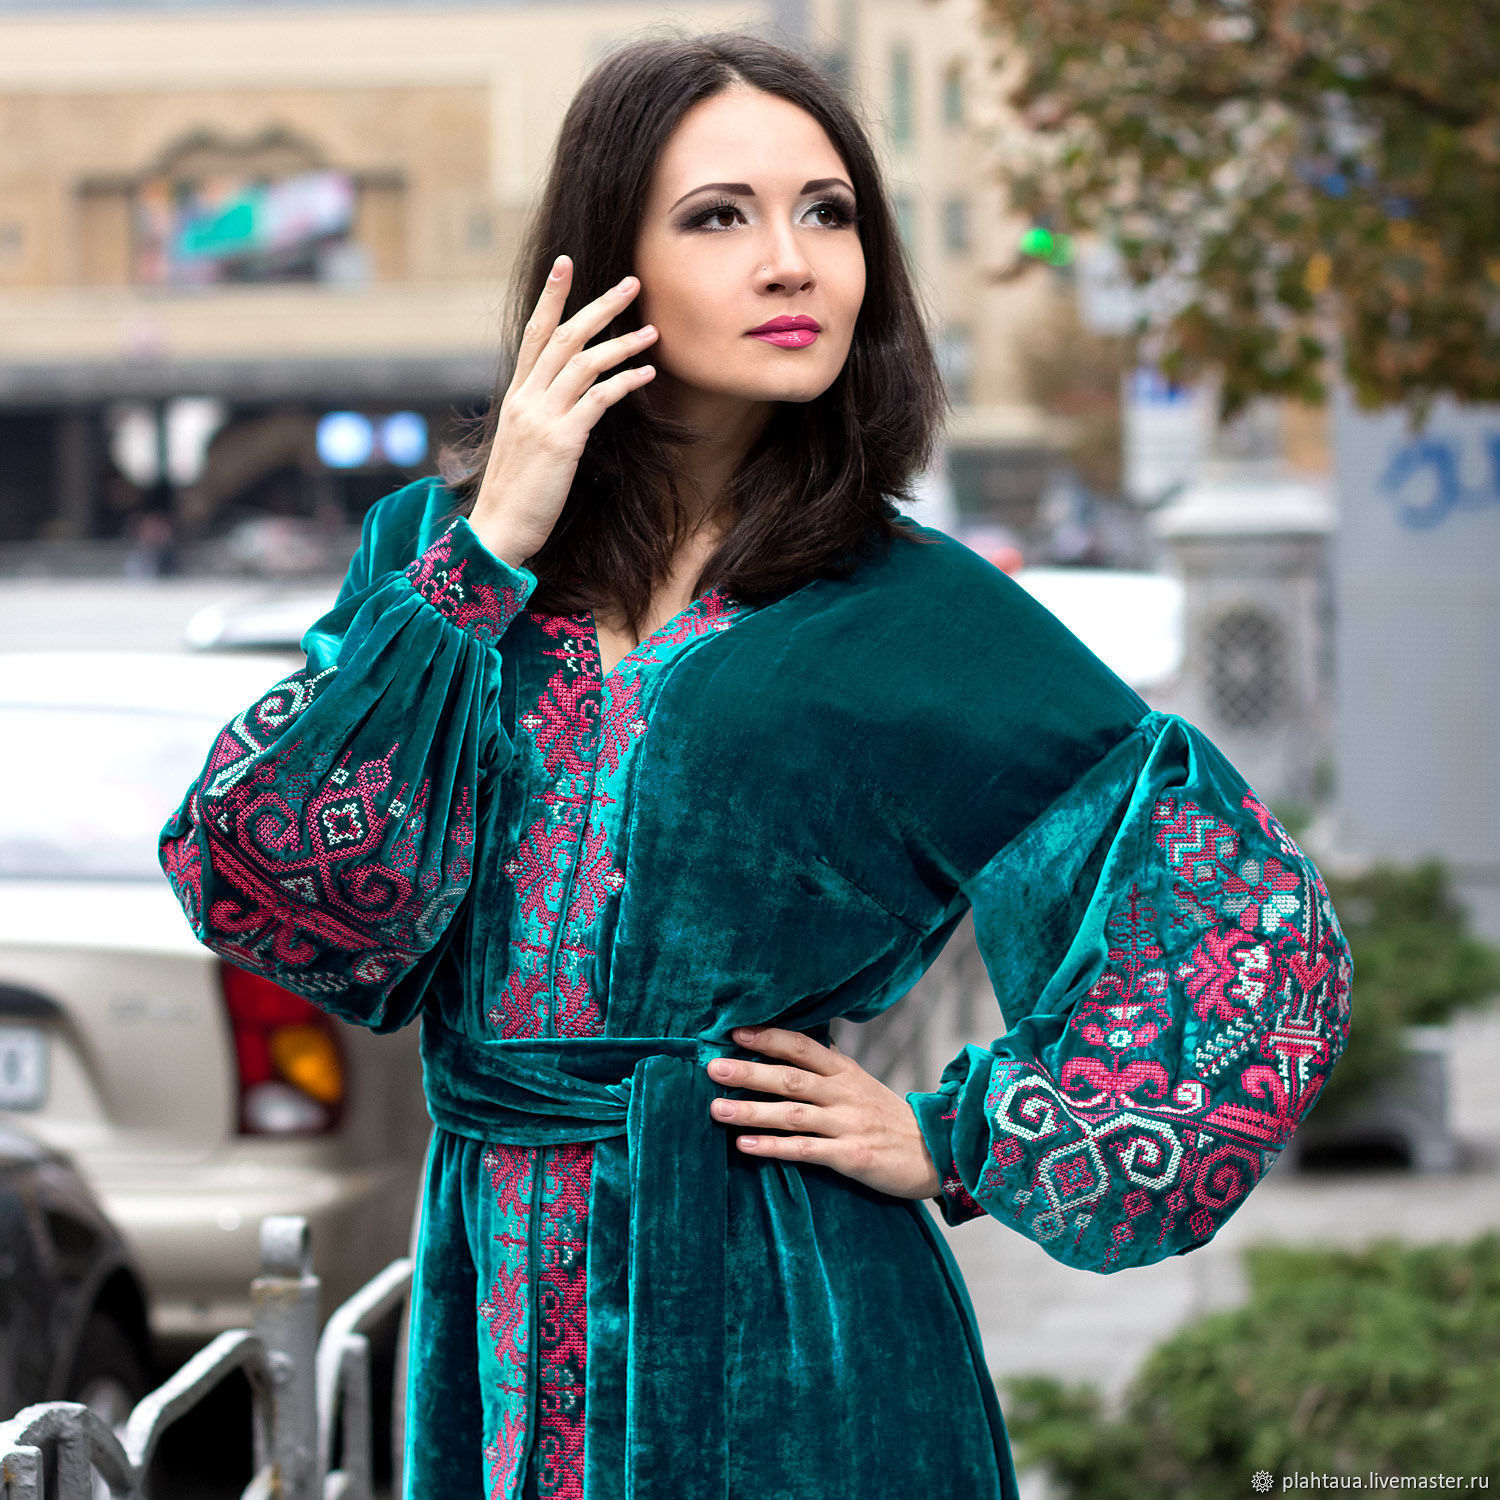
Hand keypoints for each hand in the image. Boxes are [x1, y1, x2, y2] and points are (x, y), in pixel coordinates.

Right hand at [469, 255, 658, 566]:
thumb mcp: (523, 446)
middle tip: (631, 283)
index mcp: (515, 396)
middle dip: (599, 306)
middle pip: (563, 336)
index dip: (551, 297)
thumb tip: (567, 403)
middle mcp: (526, 399)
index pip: (533, 334)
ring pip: (583, 362)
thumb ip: (540, 417)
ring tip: (652, 331)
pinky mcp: (562, 440)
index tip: (566, 264)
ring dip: (622, 342)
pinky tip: (646, 373)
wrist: (497, 529)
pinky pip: (598, 398)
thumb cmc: (514, 495)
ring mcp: (542, 417)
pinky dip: (624, 381)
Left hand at [705, 1026, 942, 1200]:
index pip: (802, 1047)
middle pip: (790, 1078)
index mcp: (845, 1071)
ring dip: (751, 1112)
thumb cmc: (889, 1117)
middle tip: (712, 1069)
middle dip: (749, 1072)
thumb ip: (830, 1064)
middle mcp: (843, 1093)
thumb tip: (801, 1039)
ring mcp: (847, 1124)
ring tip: (716, 1110)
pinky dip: (774, 1148)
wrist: (935, 1151)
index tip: (735, 1032)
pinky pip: (806, 1150)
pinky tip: (745, 1147)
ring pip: (792, 1114)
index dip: (768, 1037)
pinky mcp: (851, 1156)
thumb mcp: (862, 1082)